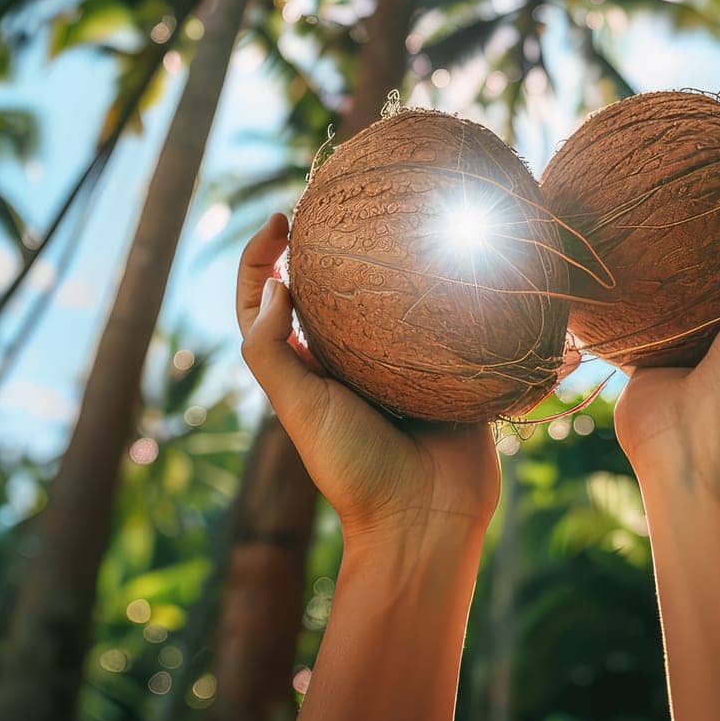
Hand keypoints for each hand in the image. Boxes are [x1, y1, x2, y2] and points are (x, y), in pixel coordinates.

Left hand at [237, 213, 499, 548]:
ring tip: (401, 215)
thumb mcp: (299, 409)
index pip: (268, 298)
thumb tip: (272, 281)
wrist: (428, 521)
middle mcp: (351, 358)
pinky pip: (450, 319)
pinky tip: (457, 256)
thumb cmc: (355, 467)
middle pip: (331, 286)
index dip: (262, 254)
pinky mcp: (451, 369)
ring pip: (392, 296)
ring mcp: (403, 362)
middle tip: (347, 199)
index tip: (282, 218)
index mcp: (307, 365)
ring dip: (393, 258)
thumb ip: (271, 350)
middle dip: (333, 241)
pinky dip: (451, 289)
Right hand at [614, 184, 719, 470]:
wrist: (694, 438)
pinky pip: (621, 306)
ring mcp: (678, 338)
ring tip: (627, 197)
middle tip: (671, 171)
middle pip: (708, 260)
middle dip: (693, 222)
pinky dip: (612, 281)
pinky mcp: (637, 350)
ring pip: (660, 280)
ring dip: (647, 250)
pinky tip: (596, 243)